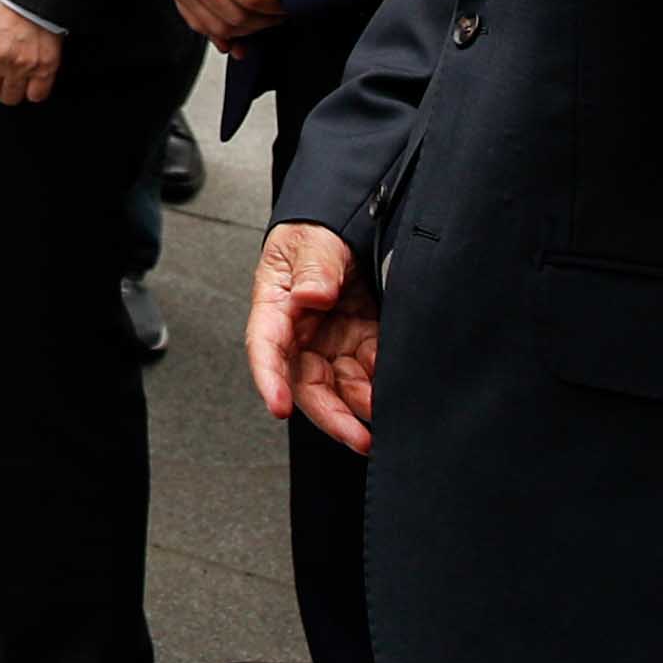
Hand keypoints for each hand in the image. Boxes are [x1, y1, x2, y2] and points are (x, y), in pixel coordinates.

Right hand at [156, 0, 282, 46]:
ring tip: (266, 17)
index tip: (291, 0)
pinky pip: (193, 19)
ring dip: (245, 29)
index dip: (276, 6)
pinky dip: (217, 31)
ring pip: (214, 25)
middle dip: (265, 20)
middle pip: (234, 16)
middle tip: (284, 9)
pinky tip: (236, 34)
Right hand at [249, 223, 381, 454]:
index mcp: (276, 308)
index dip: (269, 379)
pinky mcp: (361, 342)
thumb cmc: (315, 233)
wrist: (346, 224)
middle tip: (357, 438)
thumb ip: (313, 268)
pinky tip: (397, 390)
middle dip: (332, 416)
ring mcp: (332, 341)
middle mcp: (301, 334)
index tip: (278, 406)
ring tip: (386, 415)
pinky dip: (382, 385)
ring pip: (342, 387)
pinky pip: (370, 372)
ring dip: (362, 406)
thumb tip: (313, 295)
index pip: (266, 347)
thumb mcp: (312, 241)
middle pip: (308, 384)